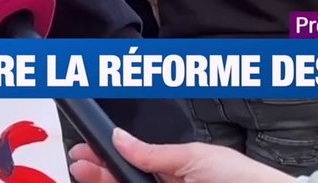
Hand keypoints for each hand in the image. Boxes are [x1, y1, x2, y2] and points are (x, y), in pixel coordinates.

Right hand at [68, 128, 293, 182]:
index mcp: (176, 169)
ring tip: (86, 174)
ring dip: (106, 181)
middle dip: (101, 171)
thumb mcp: (192, 158)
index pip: (134, 163)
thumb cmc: (239, 178)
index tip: (85, 152)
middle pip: (127, 179)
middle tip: (79, 164)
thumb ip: (153, 153)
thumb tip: (120, 138)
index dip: (108, 157)